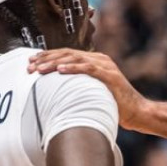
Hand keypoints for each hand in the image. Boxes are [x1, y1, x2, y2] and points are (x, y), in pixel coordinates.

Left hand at [28, 49, 144, 128]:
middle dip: (47, 58)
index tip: (31, 61)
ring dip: (55, 63)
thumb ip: (78, 85)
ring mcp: (105, 66)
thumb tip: (55, 89)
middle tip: (29, 65)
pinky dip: (73, 68)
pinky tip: (60, 70)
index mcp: (95, 61)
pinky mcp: (110, 75)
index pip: (67, 54)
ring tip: (40, 68)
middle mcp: (100, 60)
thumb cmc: (113, 105)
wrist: (136, 112)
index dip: (48, 56)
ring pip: (76, 58)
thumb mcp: (92, 91)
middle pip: (68, 54)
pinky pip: (89, 69)